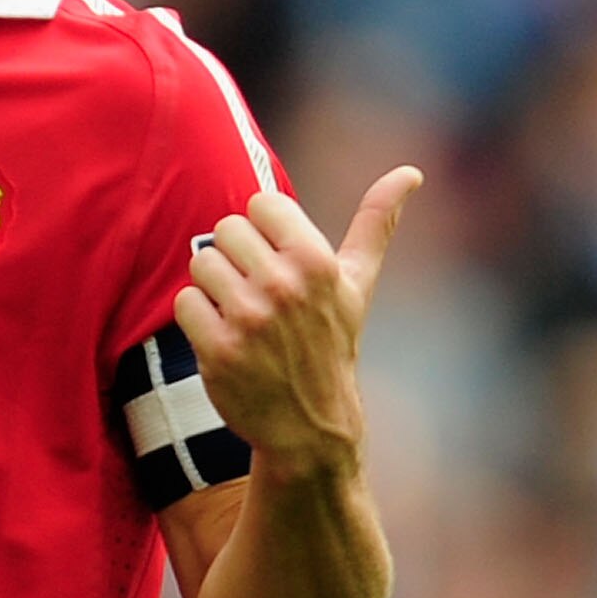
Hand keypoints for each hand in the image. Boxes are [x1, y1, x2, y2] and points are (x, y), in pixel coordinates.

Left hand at [174, 168, 421, 474]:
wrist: (310, 426)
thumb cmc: (332, 344)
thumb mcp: (359, 284)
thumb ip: (377, 223)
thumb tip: (411, 172)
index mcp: (317, 261)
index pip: (260, 204)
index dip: (264, 231)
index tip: (277, 261)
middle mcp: (283, 286)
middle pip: (226, 229)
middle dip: (236, 257)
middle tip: (256, 291)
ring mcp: (249, 319)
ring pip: (201, 263)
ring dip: (214, 287)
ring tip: (240, 314)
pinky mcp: (218, 350)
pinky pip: (185, 302)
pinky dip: (198, 318)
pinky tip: (224, 336)